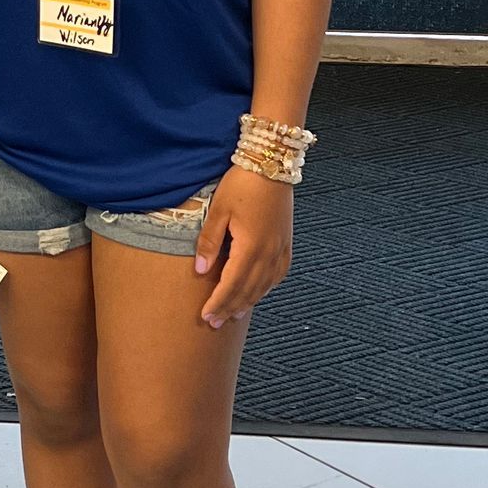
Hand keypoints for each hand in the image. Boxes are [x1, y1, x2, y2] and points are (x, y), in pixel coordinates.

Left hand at [192, 165, 292, 329]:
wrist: (272, 163)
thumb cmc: (242, 183)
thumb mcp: (218, 210)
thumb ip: (209, 241)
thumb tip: (200, 270)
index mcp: (250, 247)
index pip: (231, 284)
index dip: (218, 303)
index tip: (206, 317)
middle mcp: (269, 253)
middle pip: (248, 290)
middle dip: (230, 308)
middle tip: (215, 323)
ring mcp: (281, 249)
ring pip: (264, 286)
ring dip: (248, 302)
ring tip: (234, 314)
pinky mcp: (287, 242)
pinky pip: (278, 274)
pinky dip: (266, 288)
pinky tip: (259, 292)